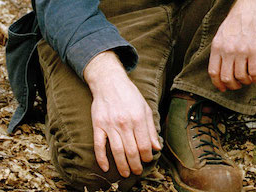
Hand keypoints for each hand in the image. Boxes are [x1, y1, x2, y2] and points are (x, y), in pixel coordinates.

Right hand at [83, 51, 160, 176]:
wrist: (109, 83)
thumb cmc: (130, 95)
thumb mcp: (145, 109)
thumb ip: (151, 129)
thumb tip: (157, 147)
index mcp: (138, 119)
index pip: (144, 145)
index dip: (147, 156)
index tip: (147, 160)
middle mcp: (124, 123)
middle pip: (131, 151)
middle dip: (136, 165)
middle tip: (137, 172)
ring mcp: (110, 125)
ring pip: (117, 151)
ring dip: (122, 165)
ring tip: (125, 173)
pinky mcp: (98, 125)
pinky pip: (99, 145)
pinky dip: (102, 158)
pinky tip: (106, 167)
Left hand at [208, 0, 255, 90]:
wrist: (252, 7)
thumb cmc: (238, 18)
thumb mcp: (222, 33)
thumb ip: (220, 49)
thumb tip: (220, 64)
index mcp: (217, 47)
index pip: (213, 72)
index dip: (218, 84)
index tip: (223, 88)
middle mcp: (227, 51)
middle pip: (226, 78)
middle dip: (232, 86)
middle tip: (237, 85)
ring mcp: (241, 52)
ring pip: (241, 77)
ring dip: (245, 82)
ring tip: (248, 79)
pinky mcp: (255, 51)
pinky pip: (254, 72)